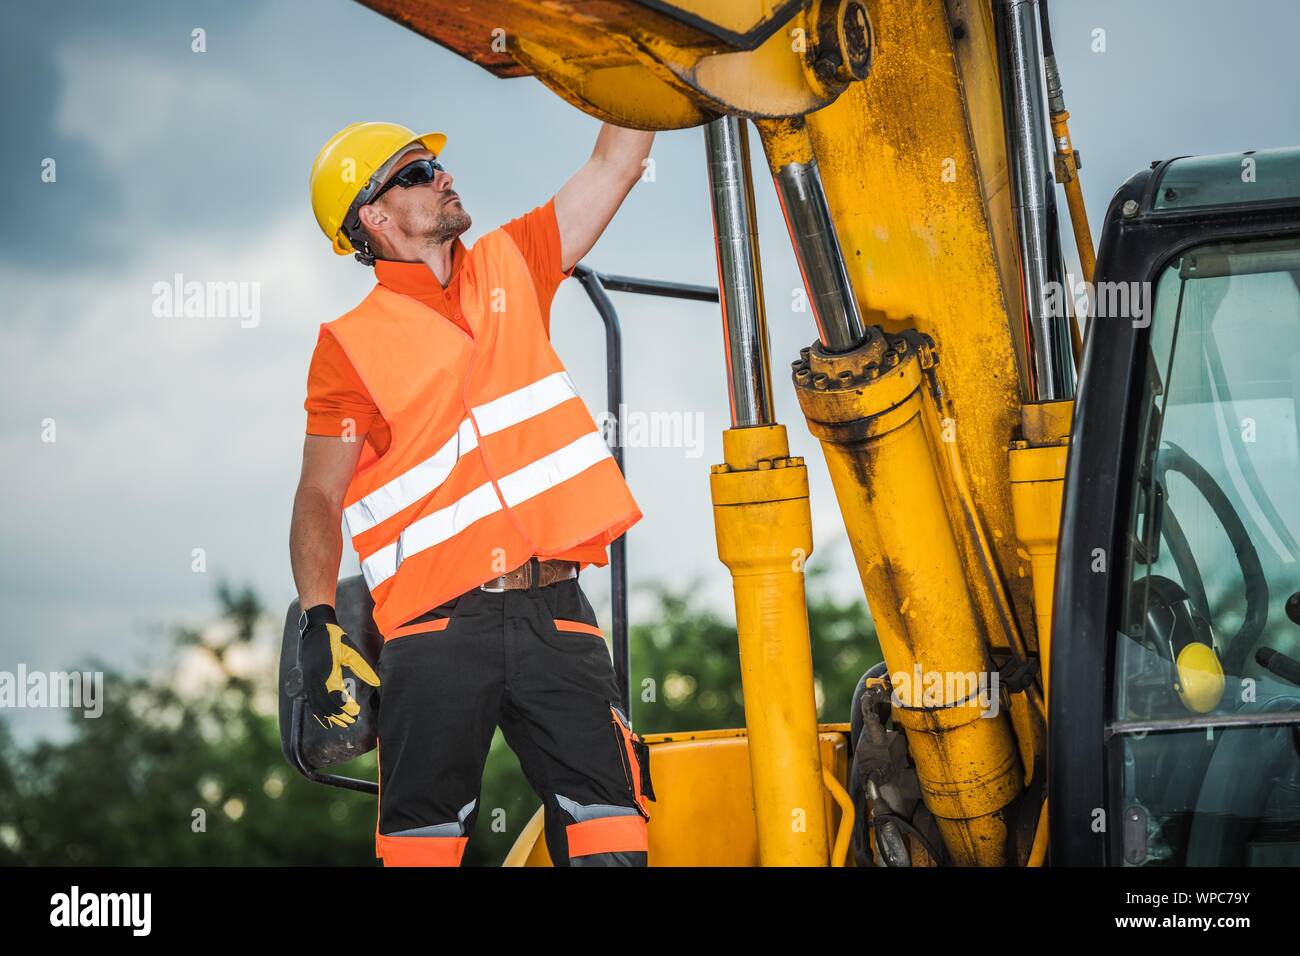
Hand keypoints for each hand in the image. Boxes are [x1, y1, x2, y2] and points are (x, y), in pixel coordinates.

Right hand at [299, 605, 380, 728]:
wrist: (316, 629)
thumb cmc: (336, 639)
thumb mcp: (352, 653)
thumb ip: (363, 669)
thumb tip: (377, 683)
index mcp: (328, 672)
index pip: (337, 696)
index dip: (347, 706)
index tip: (357, 712)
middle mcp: (316, 679)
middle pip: (326, 704)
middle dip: (340, 714)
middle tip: (352, 720)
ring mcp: (309, 680)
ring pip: (317, 705)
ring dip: (330, 716)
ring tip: (342, 722)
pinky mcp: (307, 680)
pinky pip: (311, 701)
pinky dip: (318, 712)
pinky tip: (326, 718)